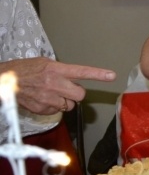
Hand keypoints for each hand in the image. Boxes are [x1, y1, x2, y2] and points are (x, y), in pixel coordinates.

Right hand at [0, 58, 115, 114]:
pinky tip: (42, 99)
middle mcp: (53, 83)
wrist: (3, 80)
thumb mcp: (45, 63)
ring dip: (64, 101)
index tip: (112, 75)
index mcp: (55, 69)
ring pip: (69, 105)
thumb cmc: (25, 70)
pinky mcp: (41, 109)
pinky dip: (53, 107)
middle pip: (80, 94)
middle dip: (76, 93)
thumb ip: (63, 71)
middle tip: (66, 89)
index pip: (81, 72)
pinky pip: (57, 111)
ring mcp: (47, 98)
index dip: (98, 74)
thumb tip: (75, 80)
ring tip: (50, 93)